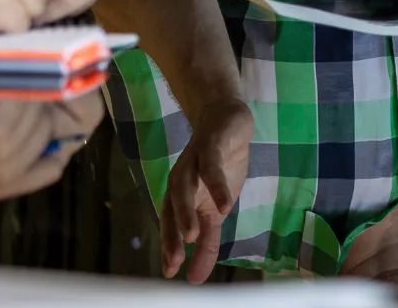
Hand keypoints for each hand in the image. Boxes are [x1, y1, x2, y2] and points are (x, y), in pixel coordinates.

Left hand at [162, 103, 253, 282]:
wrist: (227, 119)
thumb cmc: (219, 165)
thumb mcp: (216, 207)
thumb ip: (207, 240)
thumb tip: (198, 277)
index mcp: (180, 195)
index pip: (171, 225)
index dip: (169, 247)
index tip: (171, 273)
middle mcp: (182, 179)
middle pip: (172, 209)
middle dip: (172, 235)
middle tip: (175, 261)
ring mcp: (194, 162)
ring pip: (185, 188)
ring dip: (187, 212)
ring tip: (193, 235)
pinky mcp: (210, 145)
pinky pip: (211, 167)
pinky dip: (217, 186)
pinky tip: (225, 205)